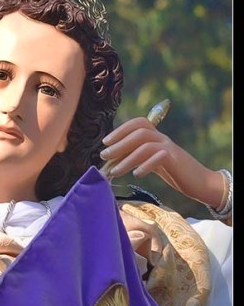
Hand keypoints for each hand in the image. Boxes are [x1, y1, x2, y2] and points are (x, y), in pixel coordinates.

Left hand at [100, 117, 225, 208]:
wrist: (201, 182)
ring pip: (145, 146)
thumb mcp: (151, 161)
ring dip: (126, 159)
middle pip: (139, 132)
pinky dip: (145, 165)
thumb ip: (136, 156)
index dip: (120, 129)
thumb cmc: (173, 172)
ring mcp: (170, 148)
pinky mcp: (176, 160)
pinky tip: (136, 175)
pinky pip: (159, 157)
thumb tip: (111, 159)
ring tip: (114, 171)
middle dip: (119, 143)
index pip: (138, 123)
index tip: (105, 142)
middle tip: (104, 155)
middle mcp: (162, 138)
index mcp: (156, 136)